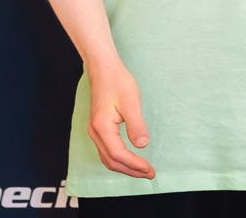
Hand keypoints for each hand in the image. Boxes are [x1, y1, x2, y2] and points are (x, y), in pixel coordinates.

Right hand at [86, 60, 154, 178]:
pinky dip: (119, 159)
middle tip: (149, 174)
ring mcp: (95, 131)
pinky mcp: (98, 128)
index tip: (150, 170)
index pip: (119, 155)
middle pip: (111, 162)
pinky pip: (107, 151)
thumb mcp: (131, 101)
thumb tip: (142, 145)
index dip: (135, 165)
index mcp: (102, 128)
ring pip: (108, 158)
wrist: (104, 69)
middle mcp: (95, 133)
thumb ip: (136, 125)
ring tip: (142, 170)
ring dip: (125, 167)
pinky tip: (130, 158)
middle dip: (131, 171)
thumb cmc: (118, 82)